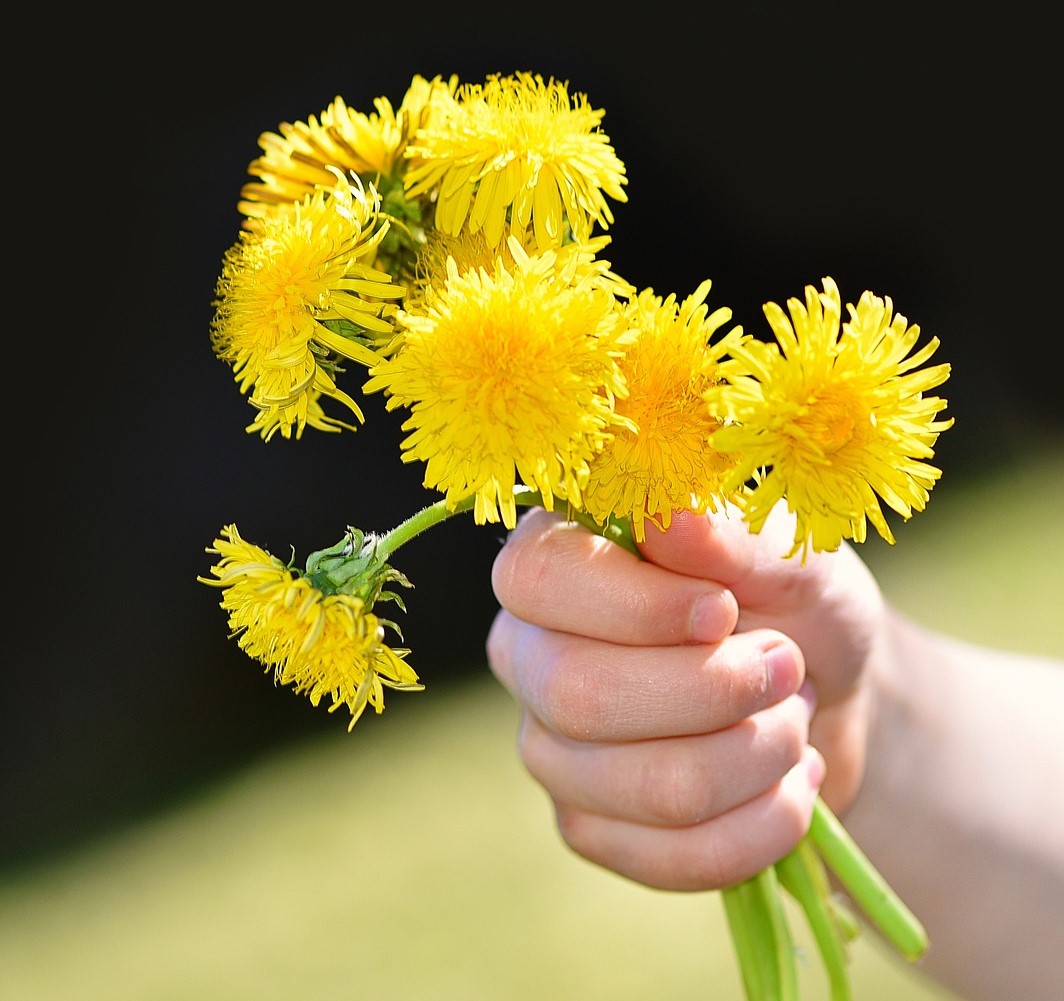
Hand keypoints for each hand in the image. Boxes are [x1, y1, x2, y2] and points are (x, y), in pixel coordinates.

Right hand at [486, 503, 884, 890]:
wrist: (821, 696)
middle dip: (715, 691)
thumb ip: (730, 534)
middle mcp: (529, 652)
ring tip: (793, 718)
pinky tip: (787, 782)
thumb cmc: (790, 600)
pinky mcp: (588, 826)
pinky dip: (764, 823)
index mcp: (554, 560)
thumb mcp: (786, 551)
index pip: (538, 581)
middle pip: (579, 696)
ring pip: (645, 785)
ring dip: (758, 754)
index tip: (725, 610)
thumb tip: (669, 516)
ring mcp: (549, 748)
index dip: (637, 606)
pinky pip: (672, 856)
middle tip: (786, 666)